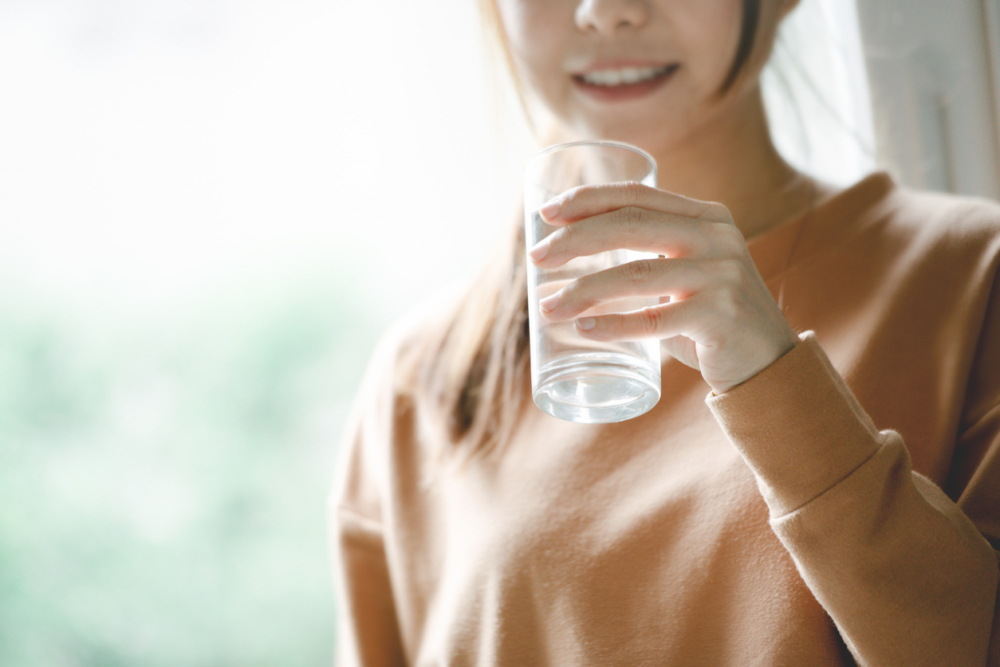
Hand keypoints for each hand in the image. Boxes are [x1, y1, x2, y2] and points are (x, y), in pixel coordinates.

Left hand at [528, 182, 798, 393]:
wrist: (769, 364)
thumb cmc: (712, 319)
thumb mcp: (689, 272)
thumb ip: (651, 254)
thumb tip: (572, 251)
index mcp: (707, 218)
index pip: (638, 195)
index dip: (588, 199)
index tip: (546, 213)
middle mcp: (717, 239)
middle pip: (630, 227)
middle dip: (574, 240)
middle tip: (535, 258)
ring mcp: (722, 276)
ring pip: (635, 275)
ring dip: (582, 291)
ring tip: (547, 307)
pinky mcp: (720, 317)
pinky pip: (654, 320)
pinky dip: (614, 325)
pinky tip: (584, 329)